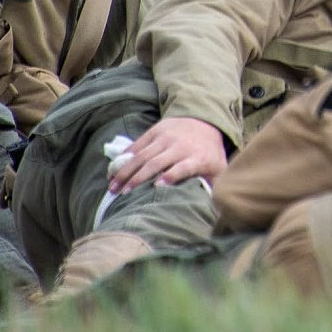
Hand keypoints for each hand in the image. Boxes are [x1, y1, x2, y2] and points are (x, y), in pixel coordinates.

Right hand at [107, 116, 226, 193]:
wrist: (206, 121)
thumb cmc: (210, 153)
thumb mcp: (218, 168)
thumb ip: (215, 187)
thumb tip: (216, 210)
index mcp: (197, 157)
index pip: (183, 167)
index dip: (171, 175)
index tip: (157, 187)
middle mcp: (180, 146)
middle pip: (156, 162)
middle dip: (138, 179)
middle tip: (123, 195)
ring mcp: (166, 137)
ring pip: (143, 155)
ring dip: (126, 171)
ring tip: (113, 187)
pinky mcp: (156, 130)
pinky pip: (137, 144)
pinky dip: (124, 158)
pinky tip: (113, 171)